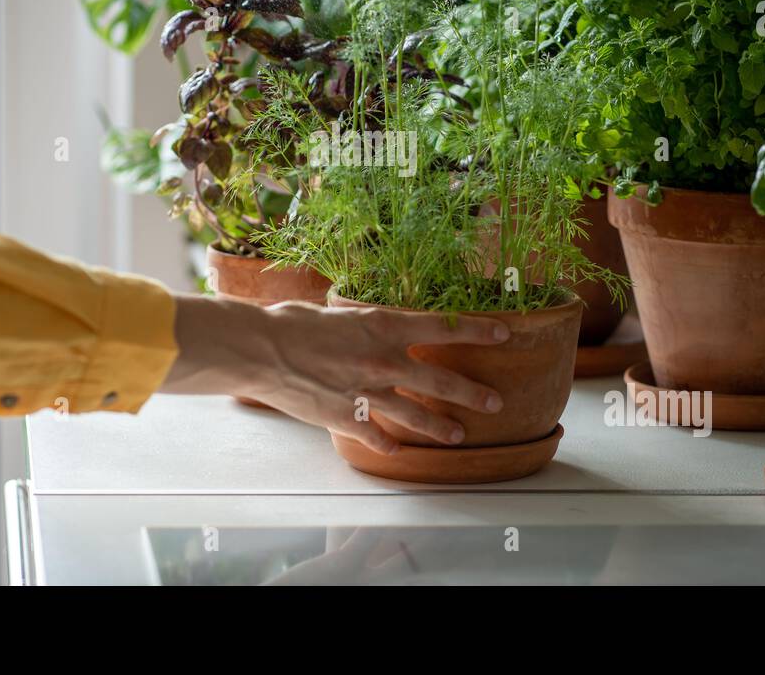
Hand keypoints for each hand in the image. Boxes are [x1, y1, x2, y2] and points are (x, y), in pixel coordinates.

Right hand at [166, 295, 506, 453]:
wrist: (260, 351)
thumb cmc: (291, 322)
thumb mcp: (337, 312)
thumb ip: (364, 324)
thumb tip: (374, 326)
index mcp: (384, 326)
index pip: (444, 327)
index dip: (478, 330)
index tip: (504, 333)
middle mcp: (385, 361)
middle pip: (442, 381)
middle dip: (473, 393)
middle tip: (495, 402)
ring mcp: (369, 393)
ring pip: (417, 415)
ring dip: (441, 427)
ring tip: (459, 435)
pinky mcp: (347, 419)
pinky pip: (378, 436)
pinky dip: (389, 444)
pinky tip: (399, 451)